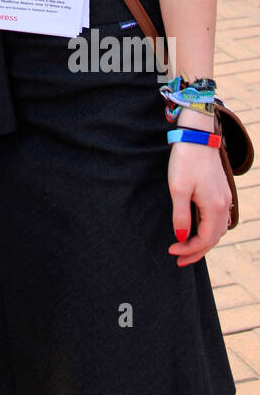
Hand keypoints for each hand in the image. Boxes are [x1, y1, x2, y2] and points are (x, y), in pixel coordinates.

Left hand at [168, 127, 232, 265]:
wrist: (198, 135)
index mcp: (214, 207)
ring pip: (217, 229)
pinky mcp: (220, 191)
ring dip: (203, 241)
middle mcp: (223, 204)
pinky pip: (218, 218)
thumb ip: (180, 216)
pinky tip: (197, 229)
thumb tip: (181, 237)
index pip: (205, 240)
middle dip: (196, 251)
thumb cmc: (185, 160)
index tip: (172, 251)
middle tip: (179, 259)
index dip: (189, 249)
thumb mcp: (178, 189)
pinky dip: (208, 229)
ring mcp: (224, 197)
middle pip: (213, 238)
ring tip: (186, 248)